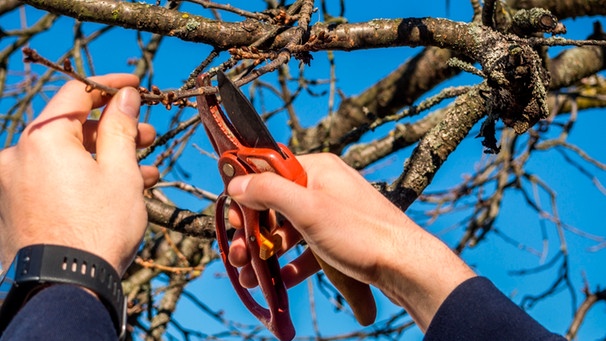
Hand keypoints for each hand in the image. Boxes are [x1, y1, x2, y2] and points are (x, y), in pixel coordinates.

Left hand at [0, 74, 158, 274]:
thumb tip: (125, 96)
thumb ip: (121, 126)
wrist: (68, 285)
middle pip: (73, 126)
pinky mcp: (19, 205)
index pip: (77, 93)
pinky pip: (57, 177)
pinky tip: (121, 187)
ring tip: (145, 167)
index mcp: (42, 138)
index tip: (135, 84)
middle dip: (116, 128)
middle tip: (149, 133)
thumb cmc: (98, 227)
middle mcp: (19, 155)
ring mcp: (16, 182)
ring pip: (68, 154)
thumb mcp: (121, 171)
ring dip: (107, 156)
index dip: (110, 85)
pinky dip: (87, 176)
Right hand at [227, 153, 475, 330]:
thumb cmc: (361, 233)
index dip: (246, 195)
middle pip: (276, 204)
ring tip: (250, 276)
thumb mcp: (308, 210)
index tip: (232, 220)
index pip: (269, 171)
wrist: (407, 267)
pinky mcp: (340, 236)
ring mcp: (332, 212)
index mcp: (317, 169)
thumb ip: (268, 191)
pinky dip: (293, 262)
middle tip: (237, 256)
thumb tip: (236, 181)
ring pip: (290, 228)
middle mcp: (324, 186)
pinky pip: (308, 246)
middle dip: (253, 232)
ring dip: (268, 252)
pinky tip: (282, 280)